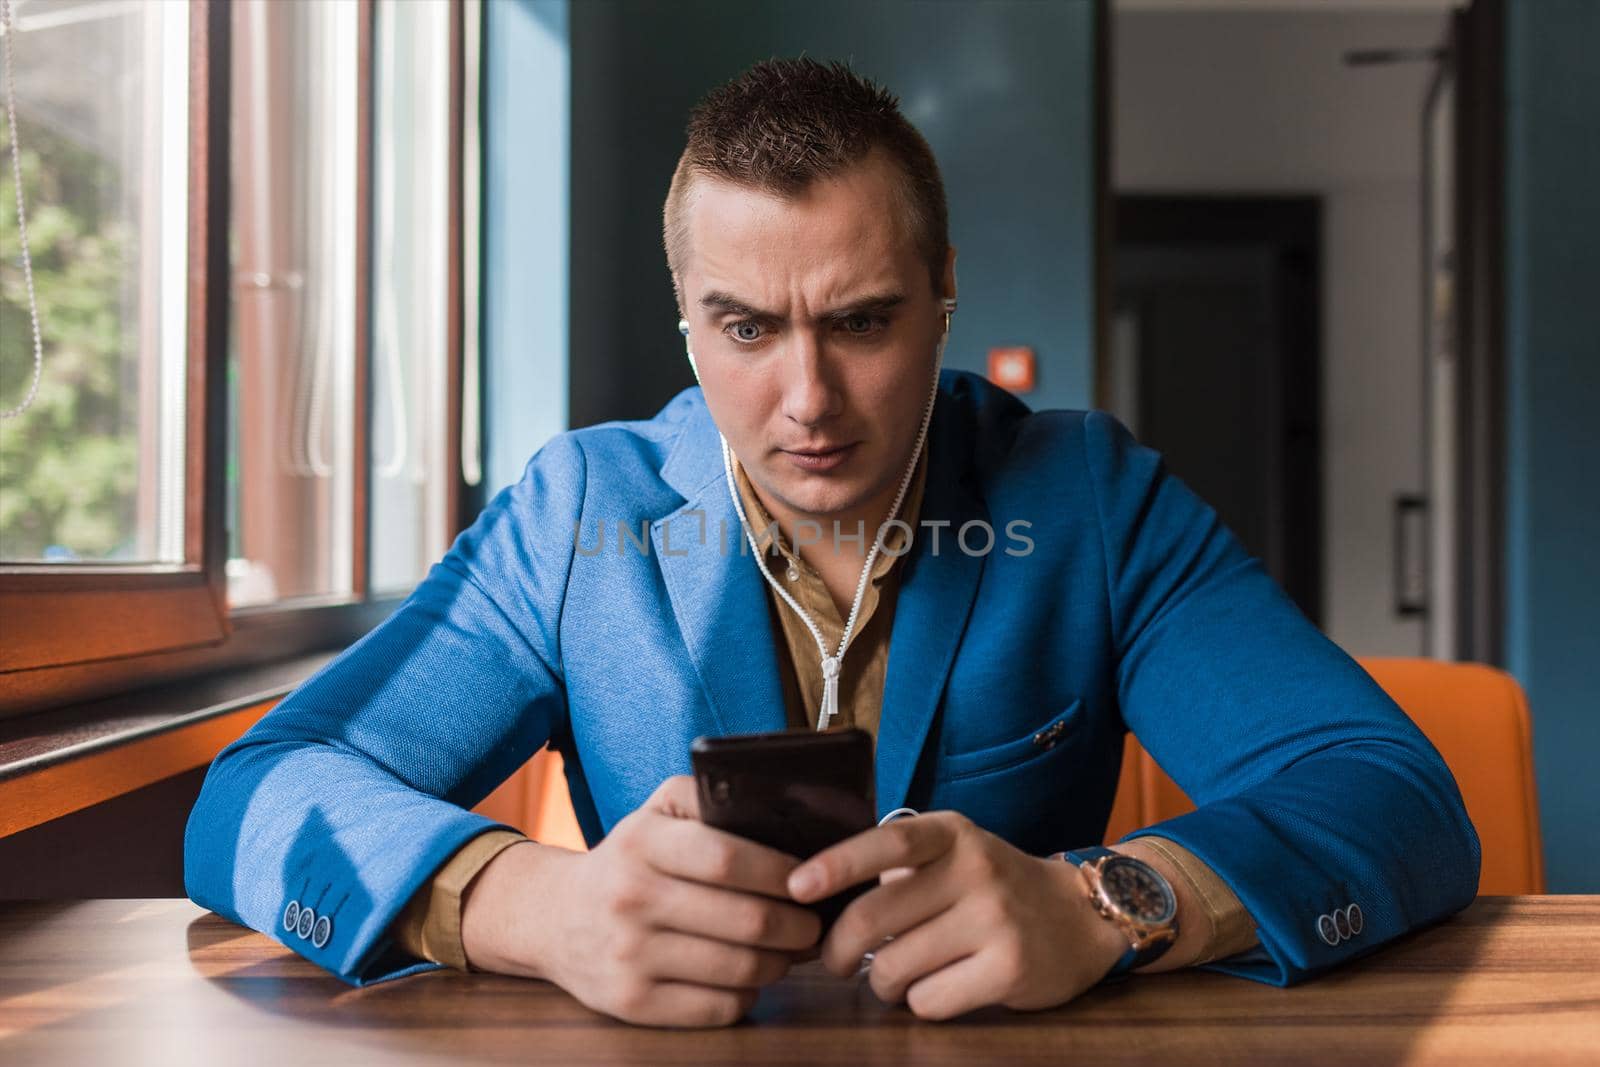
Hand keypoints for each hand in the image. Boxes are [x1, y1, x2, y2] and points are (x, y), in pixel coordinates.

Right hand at [461, 775, 821, 1027]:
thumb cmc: (628, 859)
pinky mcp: (630, 1003)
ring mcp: (628, 956)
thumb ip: (709, 798)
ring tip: (789, 951)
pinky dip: (747, 995)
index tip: (810, 880)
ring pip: (740, 969)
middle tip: (813, 924)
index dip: (783, 873)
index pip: (730, 858)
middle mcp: (630, 898)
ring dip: (780, 963)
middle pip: (746, 920)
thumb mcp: (656, 812)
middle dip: (797, 926)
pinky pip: (717, 1008)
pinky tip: (748, 977)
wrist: (553, 917)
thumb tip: (779, 811)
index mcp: (641, 843)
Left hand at [787, 811, 1128, 1019]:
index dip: (837, 865)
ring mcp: (996, 920)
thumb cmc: (993, 886)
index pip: (887, 844)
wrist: (1079, 917)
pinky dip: (920, 1002)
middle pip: (876, 917)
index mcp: (952, 833)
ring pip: (896, 968)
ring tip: (896, 976)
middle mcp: (975, 870)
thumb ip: (898, 868)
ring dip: (882, 982)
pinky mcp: (1010, 969)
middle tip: (834, 962)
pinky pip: (929, 1000)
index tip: (796, 887)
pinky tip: (938, 987)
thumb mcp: (953, 853)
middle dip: (838, 950)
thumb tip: (820, 898)